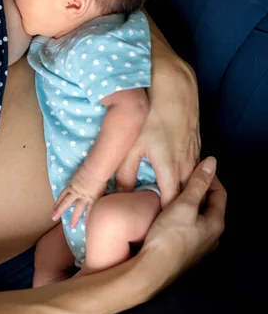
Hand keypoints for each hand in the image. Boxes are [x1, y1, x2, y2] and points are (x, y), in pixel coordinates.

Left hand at [52, 166, 106, 228]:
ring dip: (74, 218)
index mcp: (72, 184)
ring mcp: (84, 196)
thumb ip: (79, 177)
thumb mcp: (80, 172)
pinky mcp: (93, 198)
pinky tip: (87, 224)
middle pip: (65, 202)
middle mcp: (76, 192)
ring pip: (77, 209)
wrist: (95, 169)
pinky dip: (89, 217)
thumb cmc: (88, 166)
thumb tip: (80, 178)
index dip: (58, 201)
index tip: (53, 207)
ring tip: (71, 226)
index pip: (63, 194)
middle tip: (54, 218)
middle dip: (59, 210)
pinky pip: (90, 210)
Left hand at [115, 55, 199, 206]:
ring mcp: (195, 154)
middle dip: (174, 209)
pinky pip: (193, 167)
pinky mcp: (196, 144)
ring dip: (182, 193)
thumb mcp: (131, 145)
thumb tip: (117, 195)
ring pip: (190, 182)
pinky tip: (177, 175)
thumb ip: (124, 173)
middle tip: (160, 218)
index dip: (164, 218)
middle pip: (185, 197)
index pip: (172, 206)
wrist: (176, 87)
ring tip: (169, 202)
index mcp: (170, 171)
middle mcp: (187, 166)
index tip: (153, 226)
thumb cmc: (151, 115)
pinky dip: (187, 176)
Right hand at [137, 157, 225, 296]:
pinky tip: (166, 213)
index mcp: (215, 224)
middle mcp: (211, 237)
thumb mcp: (184, 204)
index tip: (195, 166)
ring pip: (196, 217)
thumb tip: (212, 162)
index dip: (210, 177)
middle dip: (198, 190)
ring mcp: (197, 247)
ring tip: (172, 192)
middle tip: (182, 178)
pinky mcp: (183, 252)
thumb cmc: (169, 236)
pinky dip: (180, 216)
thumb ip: (198, 183)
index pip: (220, 193)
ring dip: (188, 204)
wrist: (150, 269)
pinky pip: (186, 228)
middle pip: (209, 206)